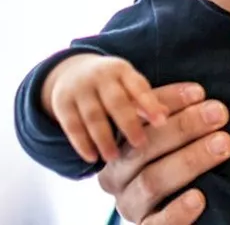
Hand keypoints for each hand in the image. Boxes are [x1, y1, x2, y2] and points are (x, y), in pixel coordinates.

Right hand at [42, 54, 169, 162]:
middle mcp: (100, 77)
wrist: (71, 71)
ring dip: (103, 138)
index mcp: (122, 70)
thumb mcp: (130, 85)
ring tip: (113, 158)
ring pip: (92, 115)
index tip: (161, 123)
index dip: (149, 104)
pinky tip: (91, 158)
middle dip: (128, 124)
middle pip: (115, 101)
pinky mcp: (62, 103)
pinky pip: (71, 125)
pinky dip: (81, 143)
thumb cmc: (113, 85)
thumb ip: (147, 101)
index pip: (138, 86)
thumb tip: (167, 117)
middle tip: (140, 145)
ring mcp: (79, 89)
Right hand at [98, 83, 229, 224]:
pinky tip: (199, 198)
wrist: (173, 211)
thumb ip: (175, 121)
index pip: (139, 118)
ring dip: (189, 160)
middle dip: (183, 127)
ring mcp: (130, 204)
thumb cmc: (177, 161)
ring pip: (152, 180)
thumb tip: (199, 96)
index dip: (169, 101)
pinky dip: (178, 210)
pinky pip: (158, 223)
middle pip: (144, 147)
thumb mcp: (173, 140)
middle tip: (218, 113)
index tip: (199, 92)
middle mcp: (117, 175)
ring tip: (222, 145)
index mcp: (121, 146)